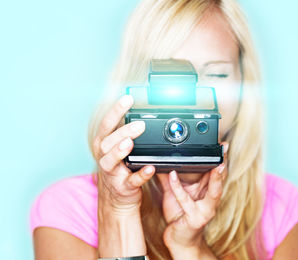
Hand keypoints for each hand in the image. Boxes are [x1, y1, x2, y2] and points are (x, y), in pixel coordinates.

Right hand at [92, 94, 155, 213]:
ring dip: (119, 151)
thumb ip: (125, 133)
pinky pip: (131, 181)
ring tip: (129, 143)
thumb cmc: (120, 168)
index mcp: (104, 144)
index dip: (116, 110)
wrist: (117, 199)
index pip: (107, 124)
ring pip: (110, 161)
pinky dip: (140, 175)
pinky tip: (149, 168)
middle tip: (139, 125)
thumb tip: (140, 112)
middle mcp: (104, 157)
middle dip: (122, 132)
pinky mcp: (122, 187)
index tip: (128, 98)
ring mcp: (112, 173)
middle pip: (108, 142)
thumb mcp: (117, 149)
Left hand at [157, 142, 227, 253]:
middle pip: (220, 180)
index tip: (223, 146)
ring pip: (213, 192)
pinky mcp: (195, 219)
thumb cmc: (179, 214)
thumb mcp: (174, 193)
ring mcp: (205, 210)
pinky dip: (178, 187)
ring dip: (216, 178)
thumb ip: (170, 178)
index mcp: (207, 191)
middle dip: (223, 165)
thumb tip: (162, 161)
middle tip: (224, 152)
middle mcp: (210, 200)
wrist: (179, 239)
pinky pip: (186, 201)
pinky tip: (172, 175)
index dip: (220, 159)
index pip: (216, 173)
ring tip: (217, 165)